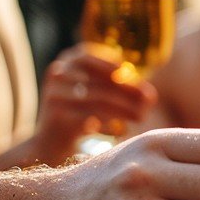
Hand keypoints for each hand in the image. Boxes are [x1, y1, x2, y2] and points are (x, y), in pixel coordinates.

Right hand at [33, 45, 157, 162]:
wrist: (49, 143)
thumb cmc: (79, 115)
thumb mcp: (95, 95)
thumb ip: (119, 89)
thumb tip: (150, 96)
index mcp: (64, 64)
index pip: (86, 57)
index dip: (108, 63)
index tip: (127, 70)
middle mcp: (57, 76)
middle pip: (98, 81)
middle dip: (127, 90)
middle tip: (149, 99)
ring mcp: (54, 96)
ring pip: (97, 99)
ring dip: (124, 108)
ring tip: (141, 116)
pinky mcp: (57, 118)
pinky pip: (90, 118)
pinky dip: (109, 124)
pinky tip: (121, 131)